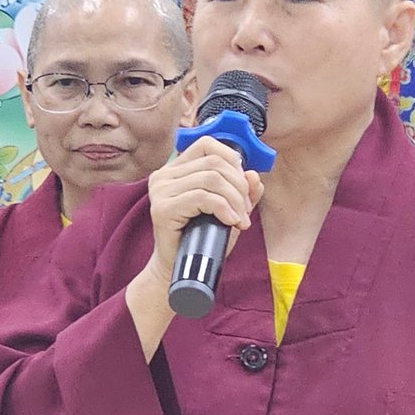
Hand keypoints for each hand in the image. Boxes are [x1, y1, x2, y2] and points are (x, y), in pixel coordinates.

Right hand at [140, 135, 262, 284]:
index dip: (232, 160)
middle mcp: (164, 176)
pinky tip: (231, 221)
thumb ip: (242, 192)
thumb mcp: (228, 210)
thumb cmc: (201, 239)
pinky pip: (202, 197)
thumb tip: (254, 175)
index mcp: (176, 169)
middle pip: (214, 163)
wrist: (179, 269)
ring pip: (211, 179)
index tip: (243, 185)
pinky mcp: (162, 208)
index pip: (207, 145)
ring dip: (235, 199)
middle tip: (246, 210)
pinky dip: (224, 208)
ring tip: (239, 219)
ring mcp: (161, 191)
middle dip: (239, 186)